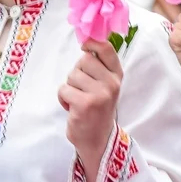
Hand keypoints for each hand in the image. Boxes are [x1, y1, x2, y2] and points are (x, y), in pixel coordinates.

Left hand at [59, 39, 122, 171]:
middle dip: (77, 73)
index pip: (107, 50)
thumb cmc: (97, 108)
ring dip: (69, 87)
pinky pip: (64, 90)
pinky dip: (63, 98)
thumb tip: (87, 43)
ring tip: (77, 99)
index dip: (93, 43)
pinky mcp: (85, 104)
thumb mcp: (106, 86)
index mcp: (117, 76)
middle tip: (82, 88)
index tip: (85, 46)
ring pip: (72, 76)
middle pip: (84, 60)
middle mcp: (112, 83)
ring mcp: (100, 94)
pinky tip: (72, 108)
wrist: (97, 139)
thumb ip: (100, 67)